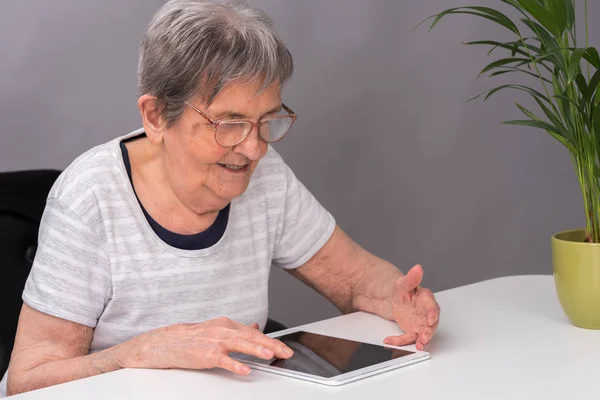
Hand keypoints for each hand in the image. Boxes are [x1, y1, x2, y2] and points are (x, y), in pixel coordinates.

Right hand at [119, 317, 293, 374]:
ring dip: (256, 349)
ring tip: (270, 354)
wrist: (167, 342)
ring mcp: (215, 342)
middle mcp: (223, 330)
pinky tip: (245, 369)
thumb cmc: (192, 337)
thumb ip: (238, 329)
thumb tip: (255, 328)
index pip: (254, 333)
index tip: (284, 348)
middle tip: (286, 352)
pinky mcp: (206, 355)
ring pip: (240, 345)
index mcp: (227, 324)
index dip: (271, 340)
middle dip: (271, 345)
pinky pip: (224, 360)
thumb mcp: (217, 328)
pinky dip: (235, 364)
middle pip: (252, 338)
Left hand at [383, 265, 439, 350]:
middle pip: (431, 324)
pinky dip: (400, 341)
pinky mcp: (412, 330)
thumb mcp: (402, 283)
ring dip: (421, 341)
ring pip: (423, 333)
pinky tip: (390, 340)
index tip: (430, 320)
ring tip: (418, 346)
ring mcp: (419, 322)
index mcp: (425, 299)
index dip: (432, 314)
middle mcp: (425, 312)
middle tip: (424, 339)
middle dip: (429, 332)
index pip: (432, 306)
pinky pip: (409, 338)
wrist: (389, 297)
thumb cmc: (399, 290)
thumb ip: (411, 278)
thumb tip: (418, 268)